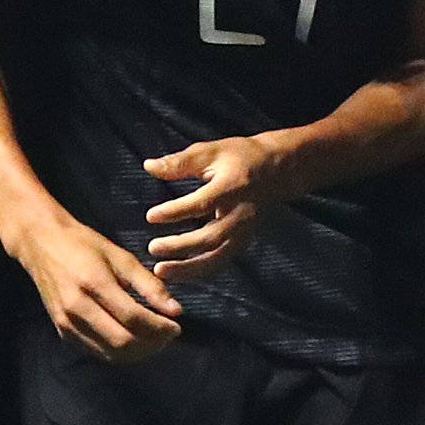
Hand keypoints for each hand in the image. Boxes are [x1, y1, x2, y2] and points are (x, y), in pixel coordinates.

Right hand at [16, 215, 182, 360]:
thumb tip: (175, 310)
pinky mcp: (62, 331)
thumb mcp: (120, 256)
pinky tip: (133, 340)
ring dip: (138, 352)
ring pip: (110, 353)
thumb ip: (149, 284)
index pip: (134, 317)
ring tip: (154, 339)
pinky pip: (97, 351)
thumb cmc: (84, 244)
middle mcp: (77, 308)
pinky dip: (119, 352)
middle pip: (123, 341)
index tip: (177, 325)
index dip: (160, 327)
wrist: (41, 243)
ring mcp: (67, 323)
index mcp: (94, 283)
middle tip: (168, 334)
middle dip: (152, 343)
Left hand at [144, 136, 283, 280]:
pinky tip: (176, 273)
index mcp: (232, 187)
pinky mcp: (242, 242)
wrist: (275, 171)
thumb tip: (148, 166)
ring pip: (217, 258)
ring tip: (161, 271)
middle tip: (152, 248)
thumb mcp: (211, 151)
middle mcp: (241, 214)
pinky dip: (198, 272)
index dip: (176, 211)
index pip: (203, 203)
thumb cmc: (240, 157)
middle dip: (181, 246)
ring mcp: (244, 231)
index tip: (150, 216)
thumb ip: (180, 162)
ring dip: (188, 269)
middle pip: (212, 237)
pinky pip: (219, 262)